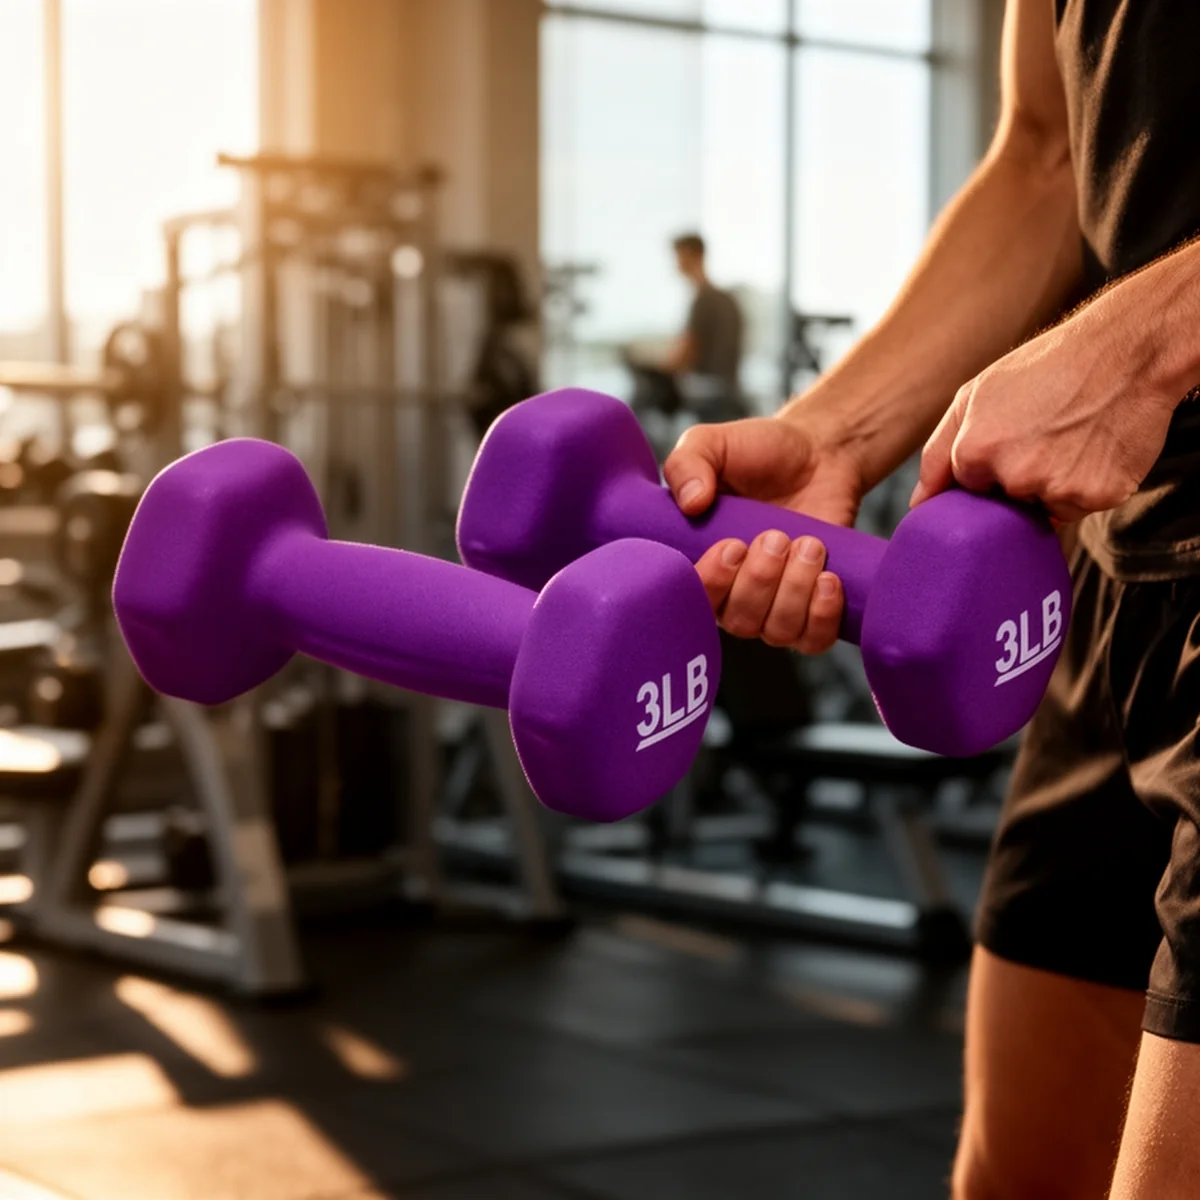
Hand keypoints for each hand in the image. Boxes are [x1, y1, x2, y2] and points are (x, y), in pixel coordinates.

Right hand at [663, 411, 864, 652]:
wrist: (818, 453)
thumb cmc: (758, 452)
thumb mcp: (712, 444)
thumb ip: (687, 465)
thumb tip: (690, 502)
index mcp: (700, 562)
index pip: (692, 599)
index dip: (711, 582)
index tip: (733, 544)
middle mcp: (732, 593)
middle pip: (738, 620)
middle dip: (761, 580)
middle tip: (777, 535)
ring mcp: (774, 606)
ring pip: (777, 631)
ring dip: (795, 590)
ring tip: (809, 544)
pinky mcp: (813, 609)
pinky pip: (812, 640)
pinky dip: (821, 615)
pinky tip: (828, 578)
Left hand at [911, 303, 1177, 520]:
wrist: (1126, 350)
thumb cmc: (1046, 368)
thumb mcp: (975, 396)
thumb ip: (938, 452)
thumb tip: (919, 504)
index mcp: (974, 451)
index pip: (966, 489)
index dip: (987, 468)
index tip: (1009, 441)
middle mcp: (1012, 476)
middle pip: (1001, 504)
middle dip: (1016, 480)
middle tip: (1042, 437)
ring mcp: (1055, 488)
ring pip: (1039, 509)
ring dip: (1049, 486)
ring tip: (1068, 439)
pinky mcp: (1095, 496)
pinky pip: (1076, 509)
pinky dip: (1082, 488)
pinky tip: (1091, 450)